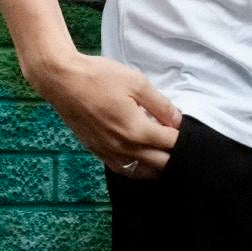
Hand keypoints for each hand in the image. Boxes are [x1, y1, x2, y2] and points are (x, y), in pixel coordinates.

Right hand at [28, 51, 181, 178]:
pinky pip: (122, 170)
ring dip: (157, 167)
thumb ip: (160, 104)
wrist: (63, 82)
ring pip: (141, 172)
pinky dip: (137, 169)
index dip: (183, 137)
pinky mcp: (97, 152)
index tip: (188, 129)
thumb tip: (178, 121)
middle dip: (174, 155)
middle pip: (159, 163)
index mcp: (136, 131)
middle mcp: (123, 148)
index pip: (170, 143)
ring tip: (166, 155)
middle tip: (181, 144)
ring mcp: (108, 153)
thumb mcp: (137, 83)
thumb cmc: (100, 78)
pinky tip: (142, 160)